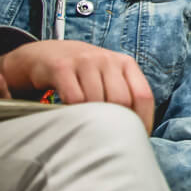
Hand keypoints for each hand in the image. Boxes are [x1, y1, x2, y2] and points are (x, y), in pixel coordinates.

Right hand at [0, 40, 155, 132]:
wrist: (47, 53)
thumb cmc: (85, 74)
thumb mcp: (109, 76)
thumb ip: (125, 95)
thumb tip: (141, 131)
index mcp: (125, 63)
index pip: (143, 96)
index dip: (143, 120)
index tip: (136, 137)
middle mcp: (107, 59)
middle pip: (121, 100)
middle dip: (116, 121)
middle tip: (108, 136)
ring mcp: (84, 61)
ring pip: (97, 101)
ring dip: (93, 118)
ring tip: (88, 127)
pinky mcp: (61, 67)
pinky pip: (74, 98)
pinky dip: (75, 112)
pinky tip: (72, 116)